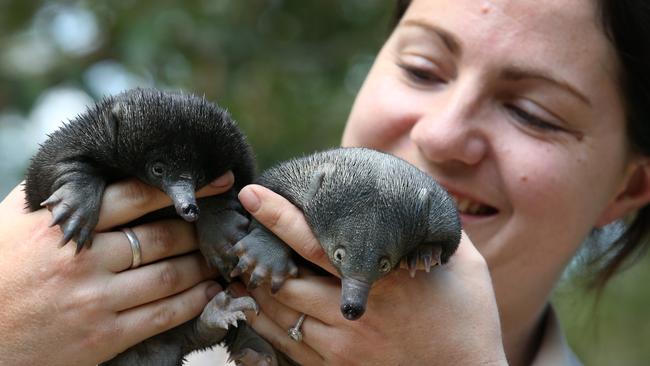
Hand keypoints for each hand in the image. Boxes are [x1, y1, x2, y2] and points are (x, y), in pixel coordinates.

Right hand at [0, 173, 233, 365]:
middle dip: (196, 230)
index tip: (213, 179)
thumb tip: (90, 170)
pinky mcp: (103, 337)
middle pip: (161, 237)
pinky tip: (208, 291)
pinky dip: (192, 302)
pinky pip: (161, 315)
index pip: (136, 197)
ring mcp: (95, 301)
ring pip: (168, 276)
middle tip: (220, 224)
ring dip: (201, 265)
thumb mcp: (12, 223)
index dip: (180, 187)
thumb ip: (55, 197)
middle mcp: (83, 261)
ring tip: (219, 256)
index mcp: (63, 226)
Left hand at [236, 184, 507, 365]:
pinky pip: (286, 348)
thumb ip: (437, 231)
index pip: (314, 243)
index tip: (251, 193)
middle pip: (282, 281)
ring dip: (256, 291)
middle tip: (241, 236)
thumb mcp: (465, 266)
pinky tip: (260, 309)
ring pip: (278, 315)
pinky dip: (267, 325)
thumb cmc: (470, 320)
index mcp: (381, 280)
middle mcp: (353, 314)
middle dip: (256, 257)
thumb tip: (423, 196)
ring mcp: (342, 347)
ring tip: (243, 269)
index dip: (278, 216)